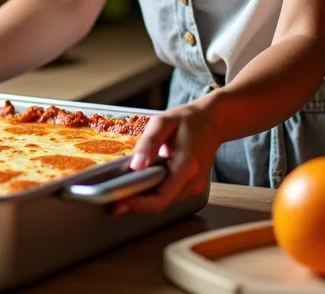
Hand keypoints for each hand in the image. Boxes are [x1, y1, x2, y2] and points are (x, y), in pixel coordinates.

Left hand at [113, 101, 221, 215]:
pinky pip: (169, 197)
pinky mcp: (193, 188)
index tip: (117, 202)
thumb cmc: (187, 120)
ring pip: (164, 203)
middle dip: (136, 204)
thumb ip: (148, 143)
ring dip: (144, 201)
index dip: (137, 204)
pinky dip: (153, 195)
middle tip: (113, 199)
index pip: (160, 198)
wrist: (212, 122)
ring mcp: (195, 187)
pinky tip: (141, 185)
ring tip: (124, 191)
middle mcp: (193, 181)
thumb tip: (135, 166)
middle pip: (161, 204)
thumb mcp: (163, 122)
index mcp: (186, 165)